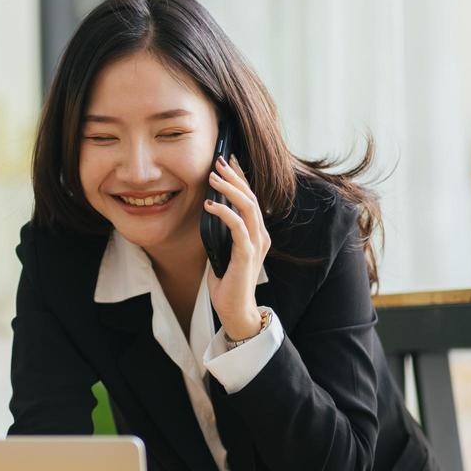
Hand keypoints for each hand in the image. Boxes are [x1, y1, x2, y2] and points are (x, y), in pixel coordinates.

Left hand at [203, 154, 270, 340]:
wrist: (235, 310)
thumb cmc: (228, 283)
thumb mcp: (222, 250)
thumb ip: (221, 232)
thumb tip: (209, 211)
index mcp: (257, 234)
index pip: (251, 199)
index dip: (241, 177)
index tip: (227, 160)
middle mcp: (260, 236)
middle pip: (251, 197)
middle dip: (235, 176)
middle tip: (219, 160)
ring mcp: (255, 244)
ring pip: (247, 207)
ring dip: (229, 189)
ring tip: (213, 177)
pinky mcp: (247, 254)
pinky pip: (238, 226)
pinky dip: (224, 213)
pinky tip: (210, 205)